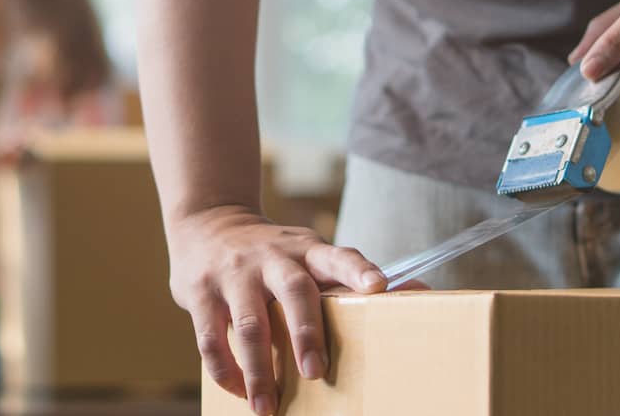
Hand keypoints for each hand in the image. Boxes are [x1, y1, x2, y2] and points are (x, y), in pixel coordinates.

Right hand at [168, 205, 387, 415]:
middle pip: (294, 292)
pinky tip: (238, 390)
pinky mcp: (201, 291)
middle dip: (306, 333)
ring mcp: (234, 273)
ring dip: (259, 369)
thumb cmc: (273, 251)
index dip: (358, 270)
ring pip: (249, 323)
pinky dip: (225, 369)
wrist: (208, 221)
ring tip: (267, 406)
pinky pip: (210, 337)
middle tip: (316, 372)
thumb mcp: (307, 250)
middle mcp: (272, 258)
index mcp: (306, 250)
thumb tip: (418, 290)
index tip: (377, 287)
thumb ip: (345, 274)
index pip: (337, 256)